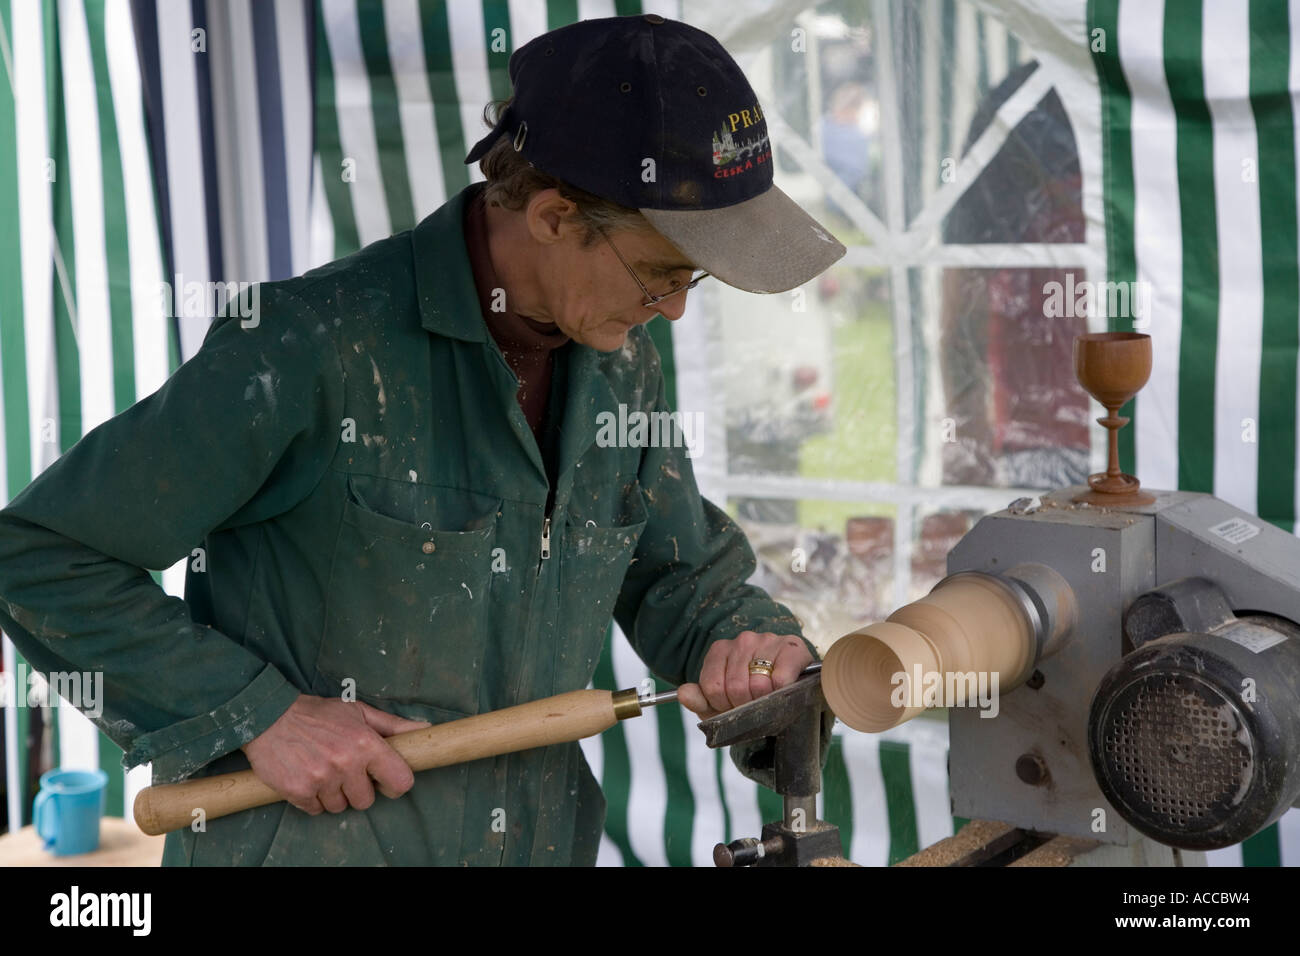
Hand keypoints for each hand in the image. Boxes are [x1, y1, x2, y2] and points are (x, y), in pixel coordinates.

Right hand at [241, 694, 431, 814]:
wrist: (269, 717)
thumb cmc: (318, 713)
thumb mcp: (358, 711)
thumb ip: (393, 725)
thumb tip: (426, 729)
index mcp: (365, 743)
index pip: (400, 781)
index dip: (394, 783)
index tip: (384, 778)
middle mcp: (346, 763)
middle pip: (367, 801)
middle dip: (358, 789)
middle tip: (345, 770)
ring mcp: (321, 780)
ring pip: (340, 807)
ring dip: (334, 794)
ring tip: (324, 770)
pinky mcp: (298, 791)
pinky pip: (316, 810)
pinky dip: (313, 799)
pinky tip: (308, 777)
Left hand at [677, 631, 813, 718]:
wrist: (788, 691)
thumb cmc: (751, 696)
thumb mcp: (720, 703)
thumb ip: (700, 699)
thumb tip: (683, 693)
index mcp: (720, 650)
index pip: (712, 687)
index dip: (723, 705)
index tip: (733, 705)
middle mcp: (743, 640)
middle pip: (735, 688)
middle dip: (745, 705)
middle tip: (754, 704)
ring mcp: (767, 641)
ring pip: (759, 686)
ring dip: (765, 701)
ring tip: (770, 697)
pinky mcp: (791, 648)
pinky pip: (781, 680)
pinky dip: (782, 692)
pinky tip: (783, 688)